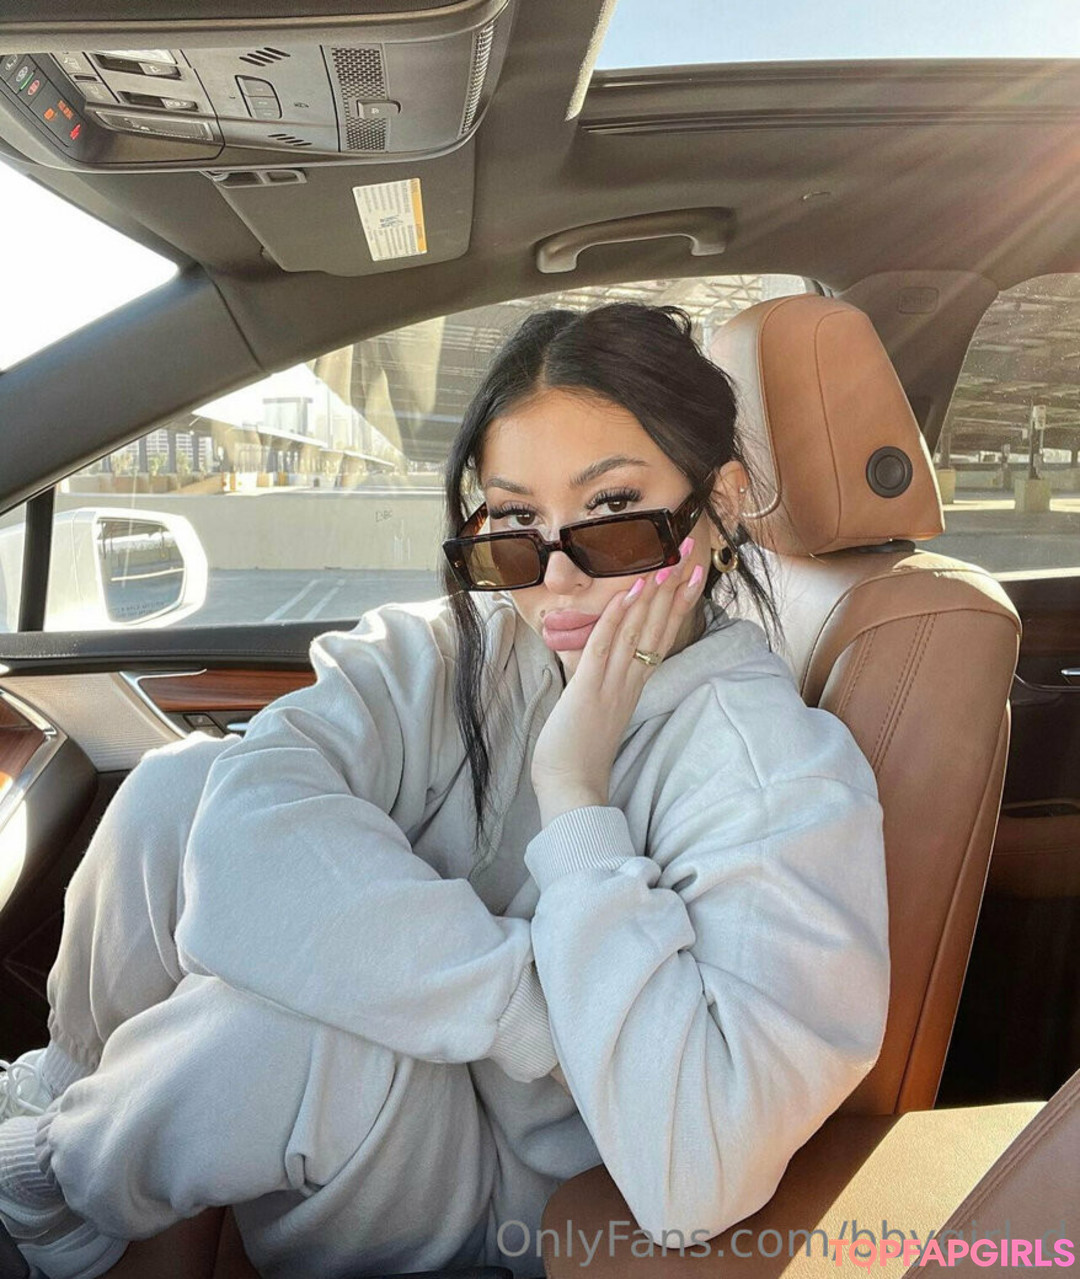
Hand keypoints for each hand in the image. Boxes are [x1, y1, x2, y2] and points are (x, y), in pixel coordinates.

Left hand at [530, 537, 705, 823]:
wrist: (570, 788)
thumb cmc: (579, 753)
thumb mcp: (598, 709)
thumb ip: (607, 683)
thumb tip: (604, 660)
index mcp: (634, 684)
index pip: (663, 635)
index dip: (679, 602)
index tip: (693, 572)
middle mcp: (630, 680)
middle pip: (660, 625)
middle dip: (676, 584)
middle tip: (693, 548)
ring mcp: (613, 684)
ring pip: (639, 630)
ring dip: (654, 592)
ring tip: (670, 558)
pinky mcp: (590, 689)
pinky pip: (607, 646)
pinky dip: (618, 616)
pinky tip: (629, 590)